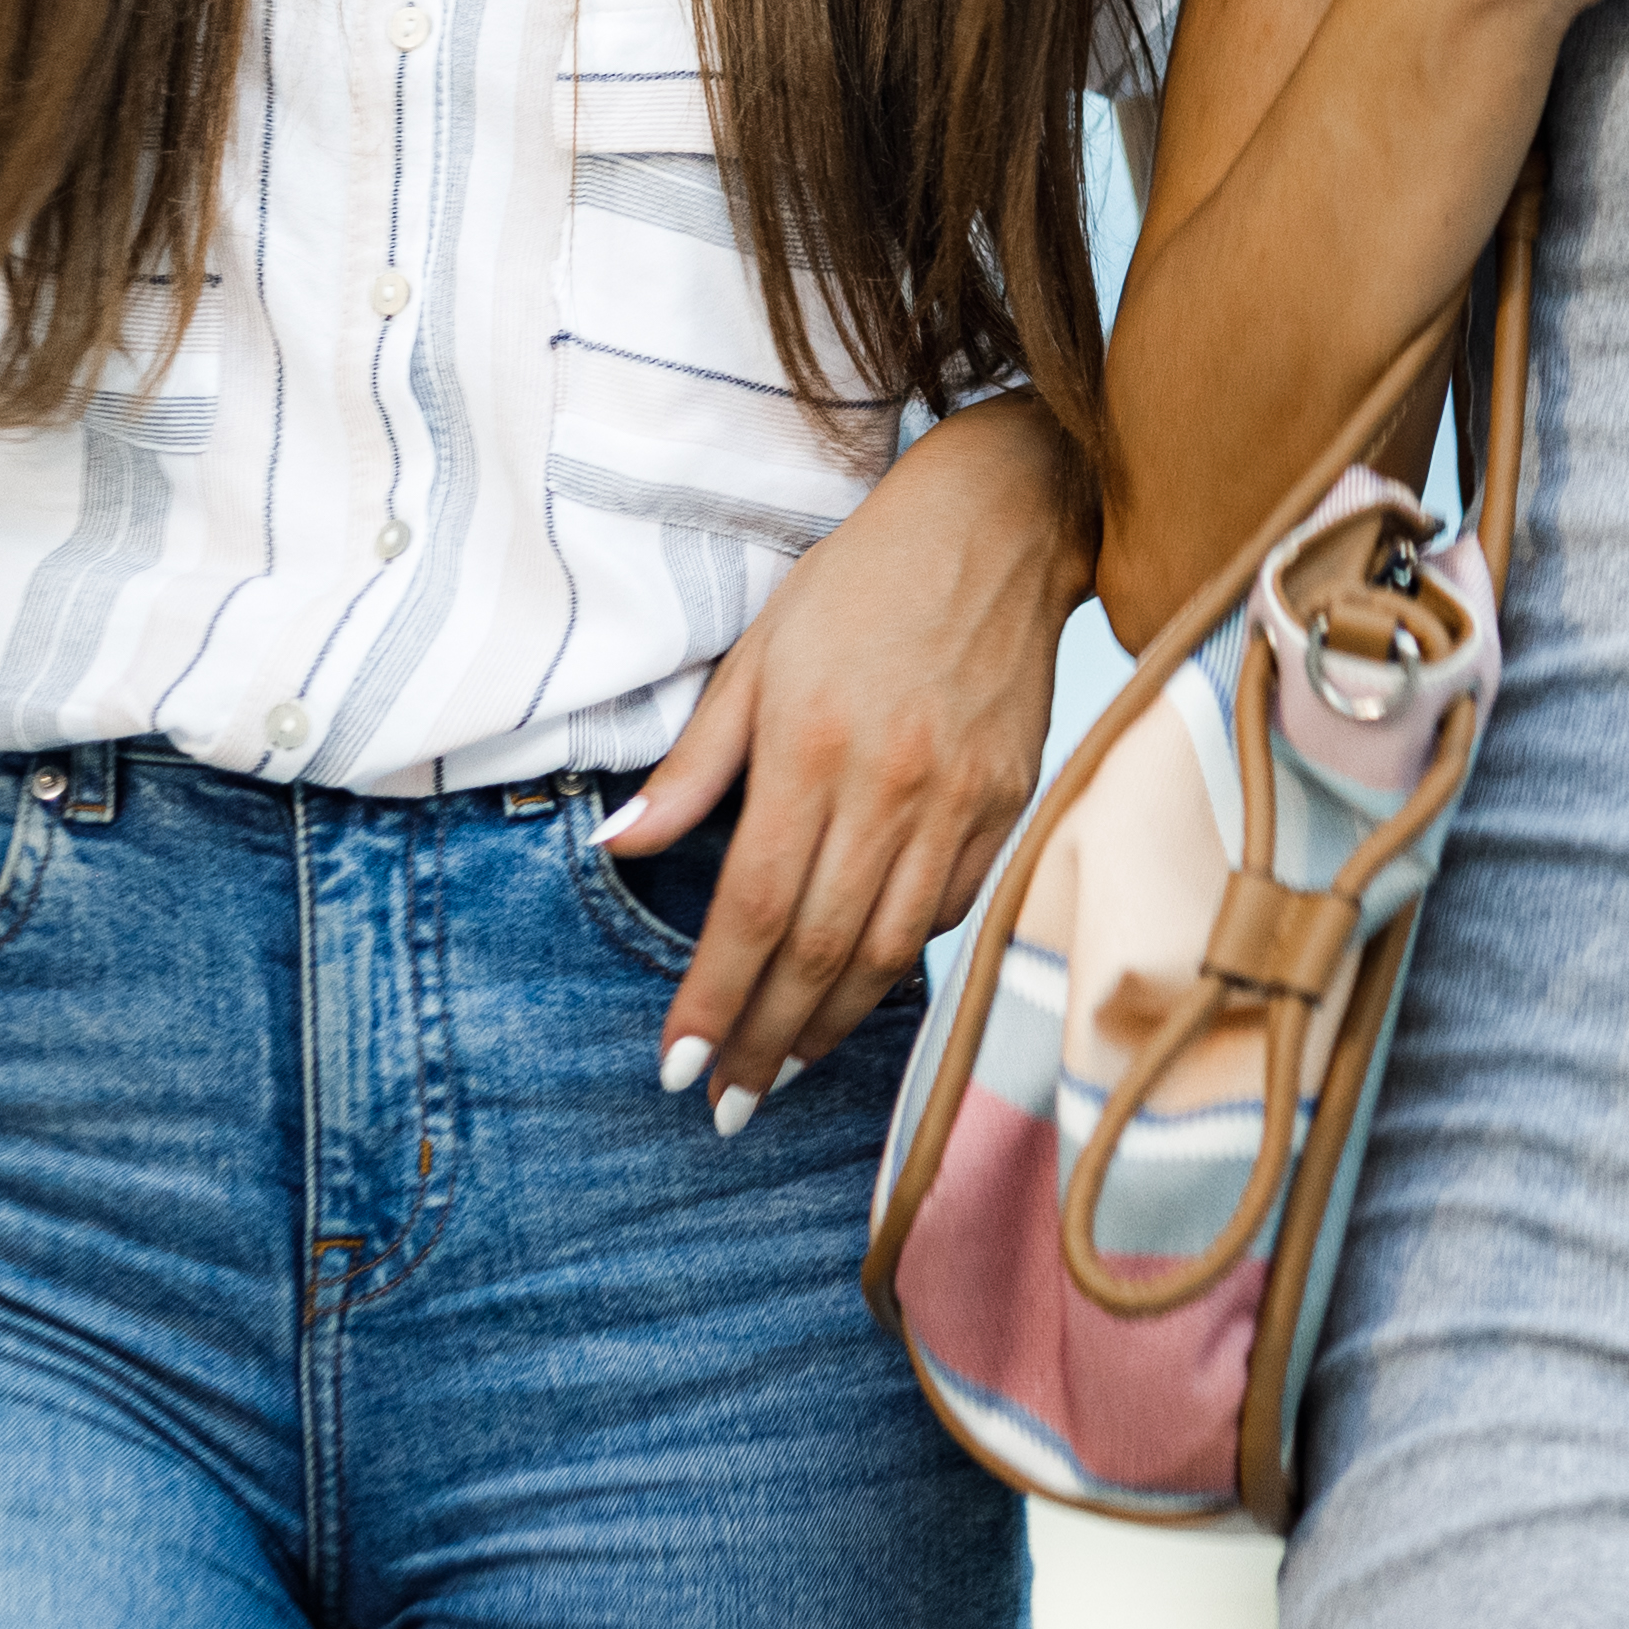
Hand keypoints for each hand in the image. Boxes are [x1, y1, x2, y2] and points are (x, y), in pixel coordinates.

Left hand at [612, 398, 1088, 1128]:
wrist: (1002, 524)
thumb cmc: (862, 582)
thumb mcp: (757, 654)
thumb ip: (693, 763)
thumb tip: (618, 846)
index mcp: (813, 747)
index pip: (750, 907)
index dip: (713, 999)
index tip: (679, 1066)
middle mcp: (891, 785)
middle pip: (817, 949)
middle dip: (765, 1040)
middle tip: (727, 1105)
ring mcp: (960, 799)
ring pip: (889, 948)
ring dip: (831, 1023)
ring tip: (786, 1070)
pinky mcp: (1009, 801)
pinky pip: (947, 908)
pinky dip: (898, 961)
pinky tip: (859, 987)